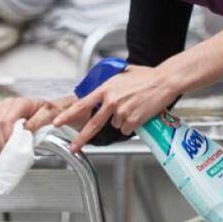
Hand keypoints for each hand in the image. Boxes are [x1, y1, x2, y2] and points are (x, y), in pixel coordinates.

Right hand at [0, 96, 73, 152]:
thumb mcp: (48, 115)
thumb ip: (36, 123)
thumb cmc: (49, 111)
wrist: (48, 109)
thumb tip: (24, 132)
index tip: (11, 149)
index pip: (6, 121)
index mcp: (20, 103)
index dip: (7, 137)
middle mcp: (8, 104)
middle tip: (5, 155)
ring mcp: (1, 108)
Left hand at [53, 65, 180, 152]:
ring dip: (121, 120)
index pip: (82, 104)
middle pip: (93, 124)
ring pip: (115, 125)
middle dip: (81, 138)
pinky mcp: (134, 120)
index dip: (68, 115)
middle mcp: (111, 101)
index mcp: (106, 89)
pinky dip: (132, 125)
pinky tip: (138, 114)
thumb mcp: (122, 74)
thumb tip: (102, 90)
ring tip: (133, 107)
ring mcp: (122, 112)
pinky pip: (127, 129)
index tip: (58, 122)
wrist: (164, 82)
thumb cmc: (146, 76)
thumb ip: (109, 84)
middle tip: (73, 147)